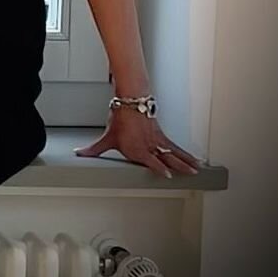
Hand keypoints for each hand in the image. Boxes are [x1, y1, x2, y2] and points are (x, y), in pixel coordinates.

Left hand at [74, 108, 204, 178]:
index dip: (159, 168)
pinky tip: (195, 159)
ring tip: (198, 168)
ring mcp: (157, 140)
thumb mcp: (107, 137)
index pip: (151, 161)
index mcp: (138, 149)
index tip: (167, 175)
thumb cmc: (120, 119)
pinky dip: (185, 153)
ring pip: (174, 152)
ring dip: (186, 160)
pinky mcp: (161, 136)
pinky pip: (175, 146)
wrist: (129, 101)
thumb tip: (80, 153)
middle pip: (167, 157)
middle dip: (179, 166)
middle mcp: (150, 145)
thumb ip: (94, 149)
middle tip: (191, 174)